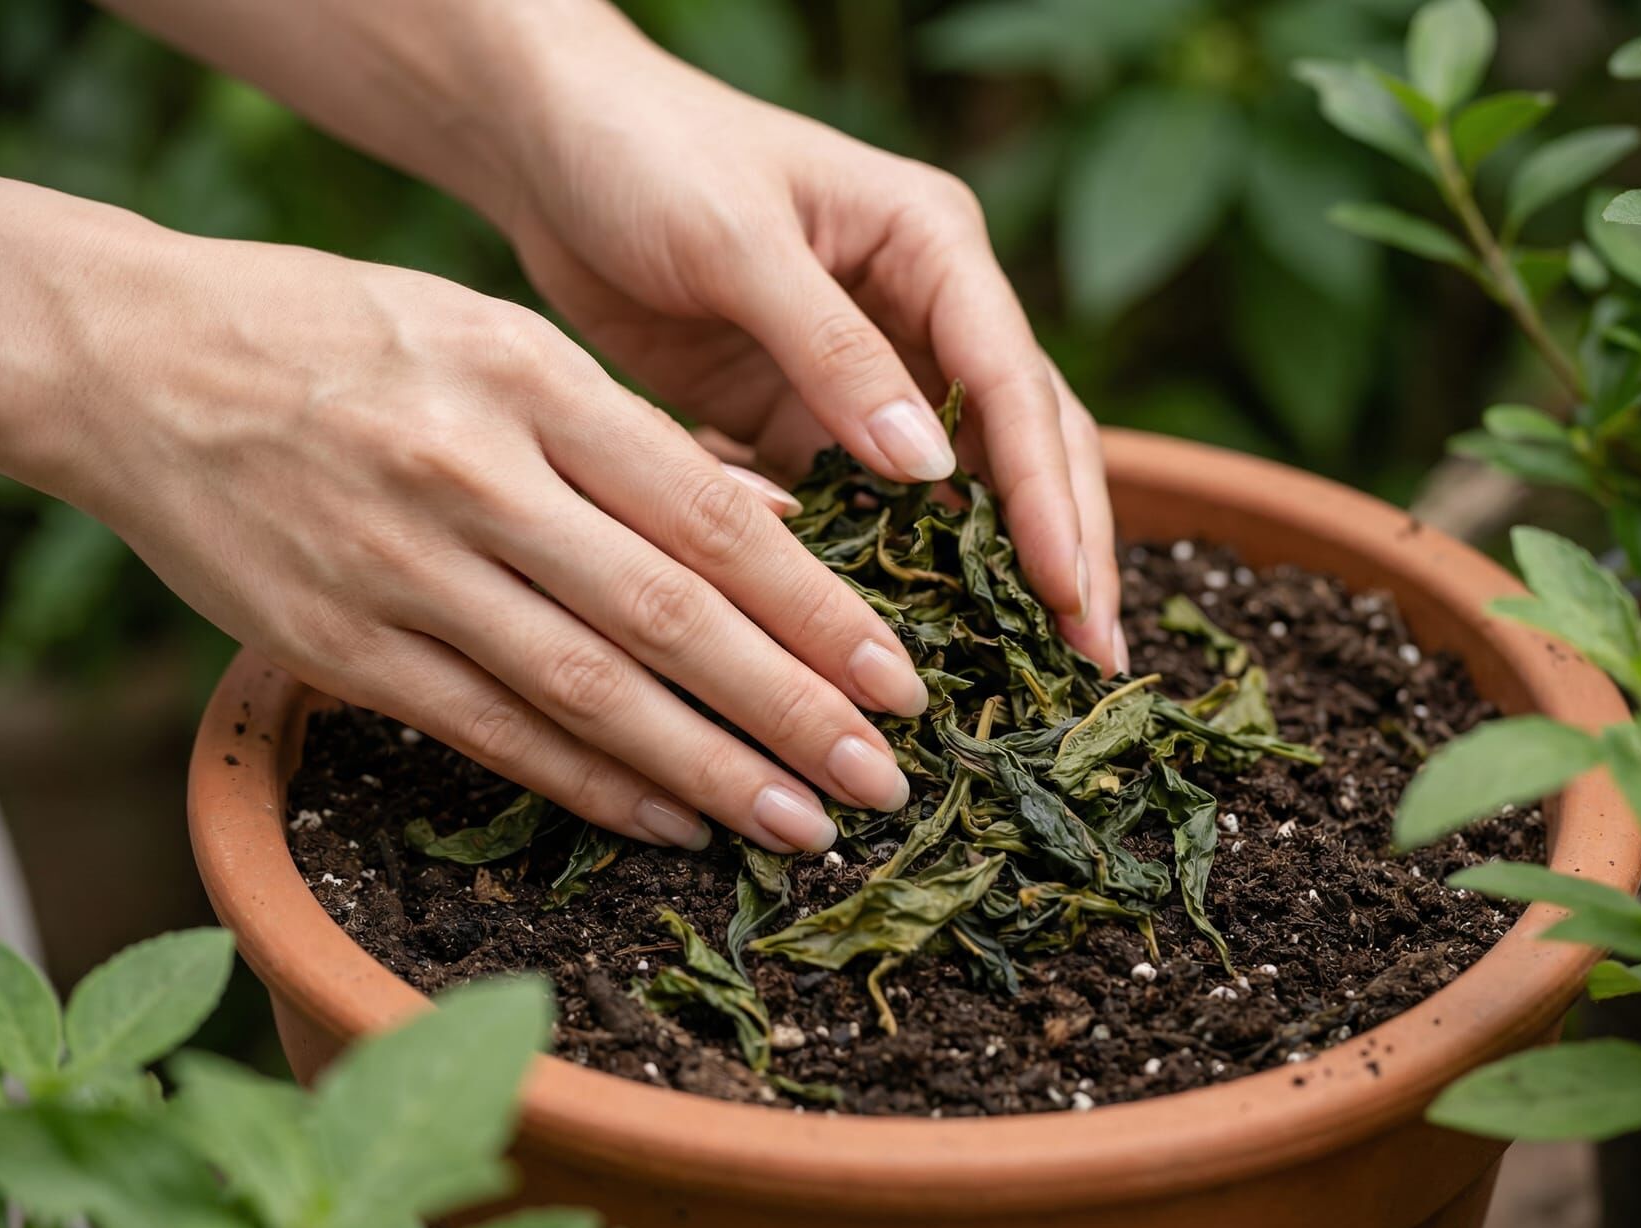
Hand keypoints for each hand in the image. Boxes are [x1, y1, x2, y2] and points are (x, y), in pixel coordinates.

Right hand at [0, 173, 933, 853]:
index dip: (818, 610)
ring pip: (588, 694)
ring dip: (708, 772)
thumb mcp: (498, 333)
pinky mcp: (339, 649)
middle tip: (884, 780)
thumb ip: (631, 431)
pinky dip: (590, 786)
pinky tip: (671, 823)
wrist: (139, 362)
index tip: (899, 679)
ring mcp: (402, 572)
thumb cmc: (344, 333)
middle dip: (792, 711)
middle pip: (670, 619)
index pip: (712, 516)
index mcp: (533, 381)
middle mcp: (476, 479)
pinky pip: (491, 733)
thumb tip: (776, 516)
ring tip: (802, 825)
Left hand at [494, 20, 1126, 670]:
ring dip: (997, 571)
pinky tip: (916, 641)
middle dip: (1065, 545)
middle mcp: (923, 311)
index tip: (1068, 591)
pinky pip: (866, 505)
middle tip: (1093, 656)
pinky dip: (896, 567)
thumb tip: (932, 472)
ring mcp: (867, 373)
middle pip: (1024, 441)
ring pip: (960, 486)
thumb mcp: (737, 241)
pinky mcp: (803, 418)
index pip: (1014, 382)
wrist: (547, 146)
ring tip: (1038, 668)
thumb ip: (830, 348)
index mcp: (932, 246)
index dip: (1048, 495)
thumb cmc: (645, 154)